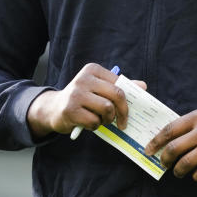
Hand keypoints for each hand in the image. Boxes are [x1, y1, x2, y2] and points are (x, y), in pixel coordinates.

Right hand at [26, 63, 145, 138]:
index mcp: (92, 70)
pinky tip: (89, 123)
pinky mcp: (70, 110)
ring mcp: (76, 94)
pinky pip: (94, 121)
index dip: (128, 100)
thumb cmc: (82, 99)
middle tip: (122, 122)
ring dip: (107, 120)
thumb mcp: (99, 89)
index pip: (120, 83)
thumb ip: (119, 87)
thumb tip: (143, 86)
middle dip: (123, 112)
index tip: (128, 111)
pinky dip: (95, 126)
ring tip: (102, 120)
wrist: (54, 109)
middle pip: (116, 95)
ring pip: (107, 109)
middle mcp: (83, 79)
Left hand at [144, 107, 196, 181]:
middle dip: (164, 159)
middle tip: (163, 164)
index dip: (156, 141)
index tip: (148, 149)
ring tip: (178, 172)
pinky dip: (196, 176)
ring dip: (178, 171)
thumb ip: (192, 123)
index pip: (169, 129)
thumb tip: (171, 136)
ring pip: (185, 163)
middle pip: (174, 148)